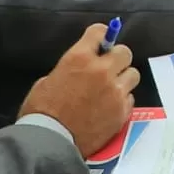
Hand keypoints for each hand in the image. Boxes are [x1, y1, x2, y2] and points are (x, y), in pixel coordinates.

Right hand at [20, 23, 140, 151]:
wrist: (49, 142)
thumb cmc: (41, 111)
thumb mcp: (48, 80)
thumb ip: (71, 69)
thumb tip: (82, 68)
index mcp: (80, 58)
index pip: (100, 32)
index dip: (100, 37)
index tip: (100, 42)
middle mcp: (102, 70)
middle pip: (125, 52)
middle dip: (116, 58)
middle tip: (108, 68)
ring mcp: (115, 92)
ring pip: (133, 75)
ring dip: (123, 79)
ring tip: (111, 89)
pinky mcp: (122, 111)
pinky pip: (130, 98)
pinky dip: (122, 100)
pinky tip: (109, 107)